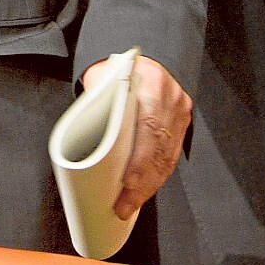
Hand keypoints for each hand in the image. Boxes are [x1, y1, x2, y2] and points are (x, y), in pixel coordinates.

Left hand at [79, 54, 191, 219]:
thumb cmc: (115, 70)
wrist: (144, 58)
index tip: (127, 183)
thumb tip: (81, 139)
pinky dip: (158, 175)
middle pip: (158, 149)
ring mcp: (180, 109)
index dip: (139, 159)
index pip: (148, 127)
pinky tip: (146, 190)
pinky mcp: (183, 120)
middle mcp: (170, 97)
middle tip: (123, 206)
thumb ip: (96, 102)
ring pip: (168, 157)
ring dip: (150, 186)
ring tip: (130, 205)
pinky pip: (172, 155)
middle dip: (141, 183)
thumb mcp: (102, 78)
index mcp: (150, 82)